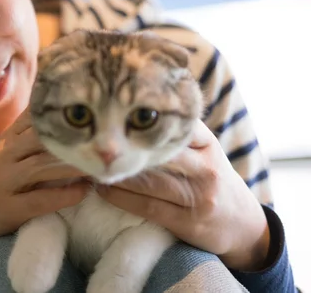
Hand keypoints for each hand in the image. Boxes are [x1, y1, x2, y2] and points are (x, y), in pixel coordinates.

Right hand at [0, 109, 89, 270]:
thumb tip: (63, 113)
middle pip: (37, 137)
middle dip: (70, 136)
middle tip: (102, 136)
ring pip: (40, 166)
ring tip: (99, 162)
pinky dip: (64, 195)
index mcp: (6, 140)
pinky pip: (40, 200)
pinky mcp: (9, 208)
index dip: (59, 110)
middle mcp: (4, 156)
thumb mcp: (5, 152)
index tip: (89, 105)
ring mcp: (5, 182)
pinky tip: (83, 191)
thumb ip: (28, 134)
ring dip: (72, 164)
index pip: (32, 116)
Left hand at [95, 119, 269, 270]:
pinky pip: (147, 206)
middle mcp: (206, 167)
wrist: (244, 225)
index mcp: (208, 144)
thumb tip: (132, 112)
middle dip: (126, 149)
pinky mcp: (187, 221)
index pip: (177, 123)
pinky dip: (121, 198)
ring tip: (93, 167)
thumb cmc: (211, 179)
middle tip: (97, 145)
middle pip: (160, 153)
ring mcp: (198, 196)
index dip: (143, 120)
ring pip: (150, 181)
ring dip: (118, 175)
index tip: (114, 115)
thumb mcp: (205, 151)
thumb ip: (178, 134)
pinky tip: (103, 190)